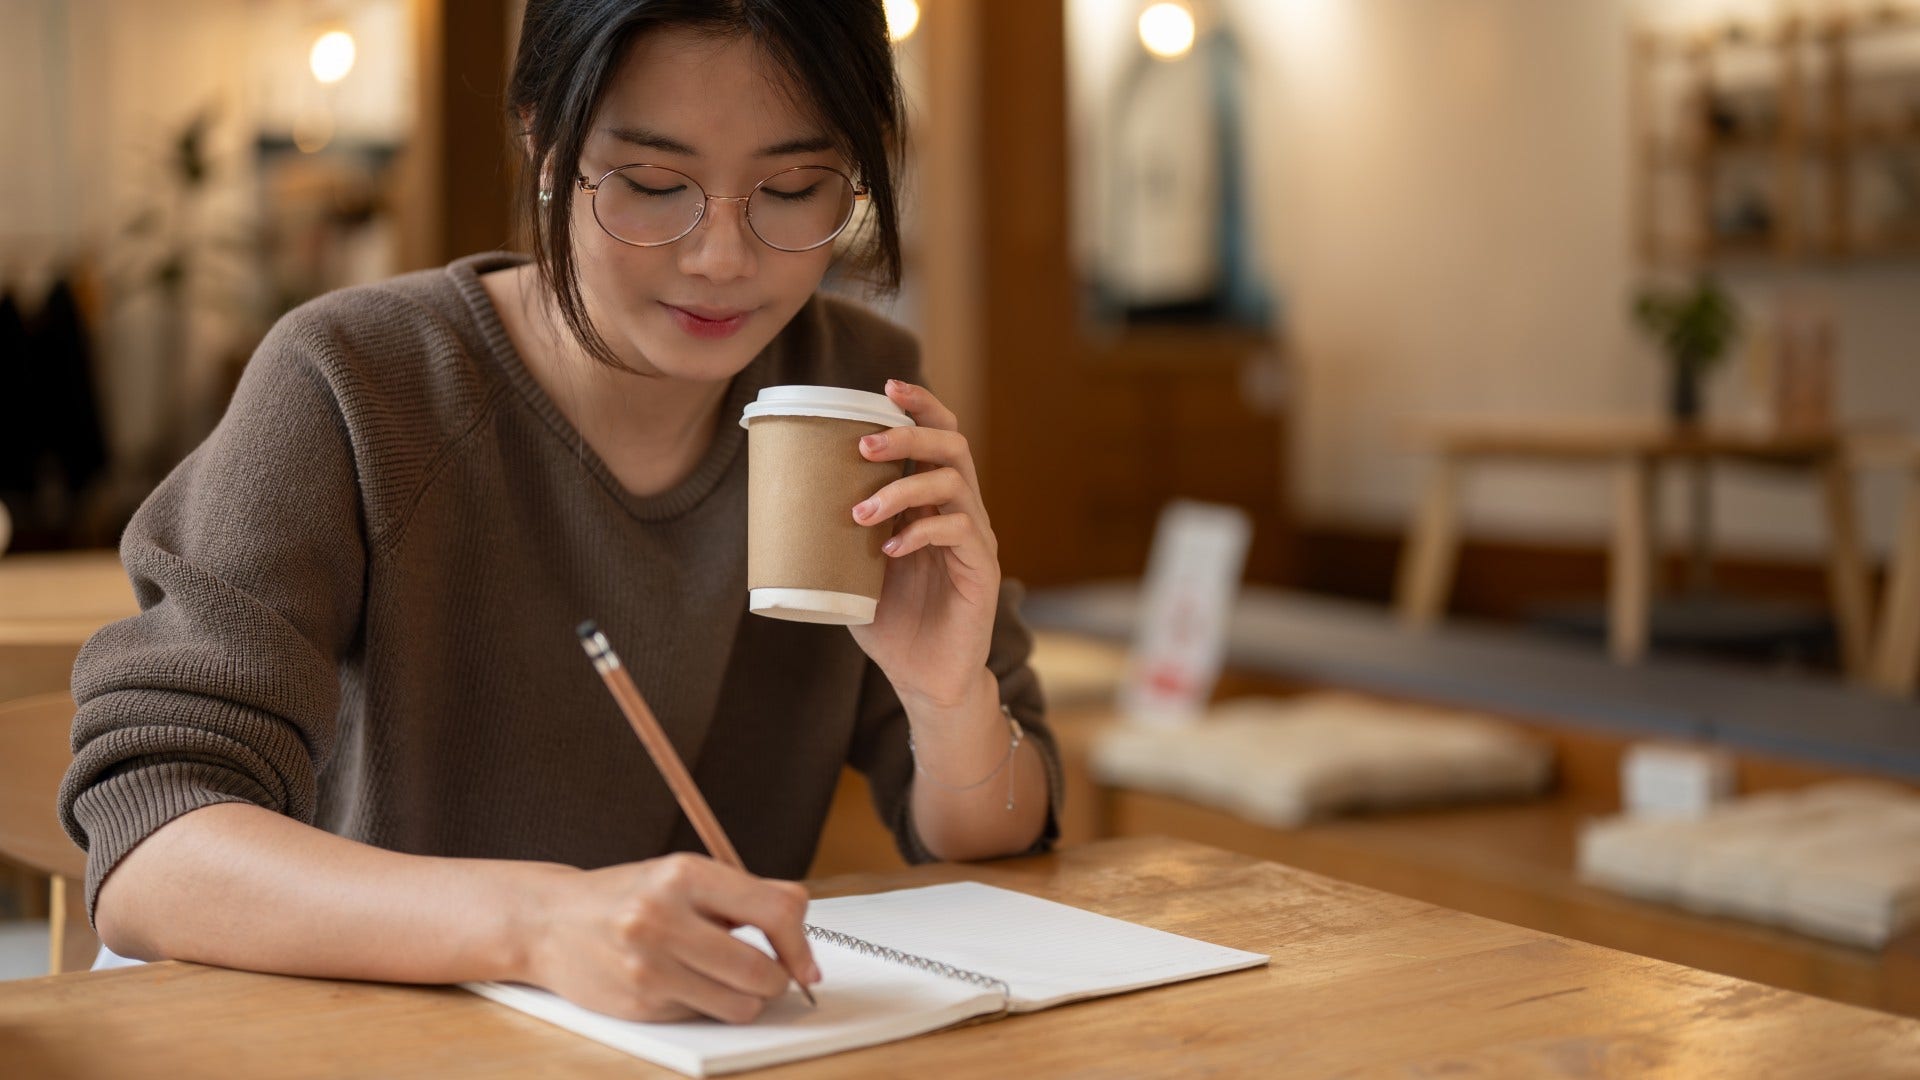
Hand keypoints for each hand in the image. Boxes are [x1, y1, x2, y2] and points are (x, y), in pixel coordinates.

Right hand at [524, 853, 817, 1022]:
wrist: (549, 921)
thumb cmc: (626, 896)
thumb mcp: (684, 875)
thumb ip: (744, 893)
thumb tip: (800, 911)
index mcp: (685, 874)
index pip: (775, 911)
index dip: (800, 944)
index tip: (804, 962)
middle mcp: (664, 918)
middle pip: (762, 970)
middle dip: (776, 979)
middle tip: (768, 973)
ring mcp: (649, 965)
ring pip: (739, 1004)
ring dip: (747, 999)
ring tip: (728, 979)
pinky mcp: (640, 1002)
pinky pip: (702, 1016)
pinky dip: (706, 1005)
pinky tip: (683, 983)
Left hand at [848, 380, 1000, 708]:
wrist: (926, 682)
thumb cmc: (892, 623)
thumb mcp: (854, 568)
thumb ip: (837, 534)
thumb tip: (779, 503)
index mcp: (933, 502)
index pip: (938, 435)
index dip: (919, 404)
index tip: (886, 387)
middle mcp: (961, 512)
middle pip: (952, 444)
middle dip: (908, 433)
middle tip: (864, 444)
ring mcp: (975, 539)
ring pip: (953, 483)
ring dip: (902, 488)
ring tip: (860, 513)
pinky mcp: (983, 571)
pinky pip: (959, 532)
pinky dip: (921, 532)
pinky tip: (890, 550)